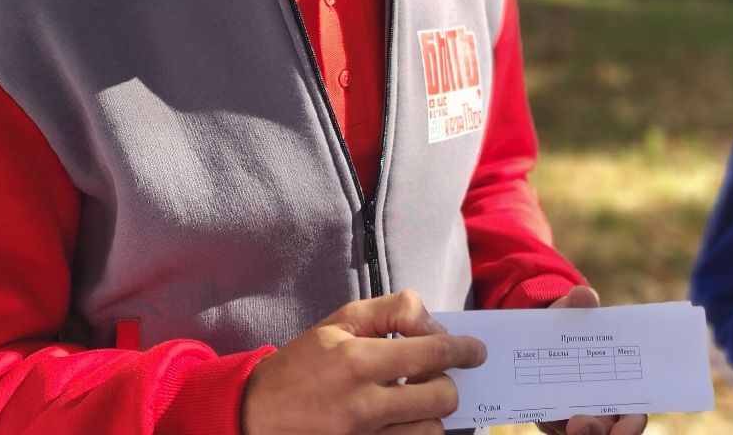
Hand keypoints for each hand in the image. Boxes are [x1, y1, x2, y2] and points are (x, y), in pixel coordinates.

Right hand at [243, 290, 487, 434]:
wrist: (256, 415)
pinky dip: (414, 433)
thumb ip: (392, 311)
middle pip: (442, 397)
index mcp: (359, 361)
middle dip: (447, 383)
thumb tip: (434, 324)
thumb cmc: (302, 364)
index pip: (434, 353)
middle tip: (434, 376)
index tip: (476, 351)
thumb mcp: (340, 321)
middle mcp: (364, 405)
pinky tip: (404, 421)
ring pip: (430, 430)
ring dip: (431, 414)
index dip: (465, 350)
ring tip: (414, 402)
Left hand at [535, 287, 649, 434]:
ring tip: (568, 423)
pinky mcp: (550, 417)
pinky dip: (551, 424)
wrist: (543, 333)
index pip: (632, 418)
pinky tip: (544, 415)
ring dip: (577, 434)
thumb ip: (579, 304)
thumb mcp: (573, 313)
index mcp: (618, 390)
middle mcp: (599, 411)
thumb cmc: (570, 325)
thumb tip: (583, 295)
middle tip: (581, 424)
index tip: (623, 429)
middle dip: (597, 433)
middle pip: (606, 433)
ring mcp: (574, 416)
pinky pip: (554, 427)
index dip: (630, 427)